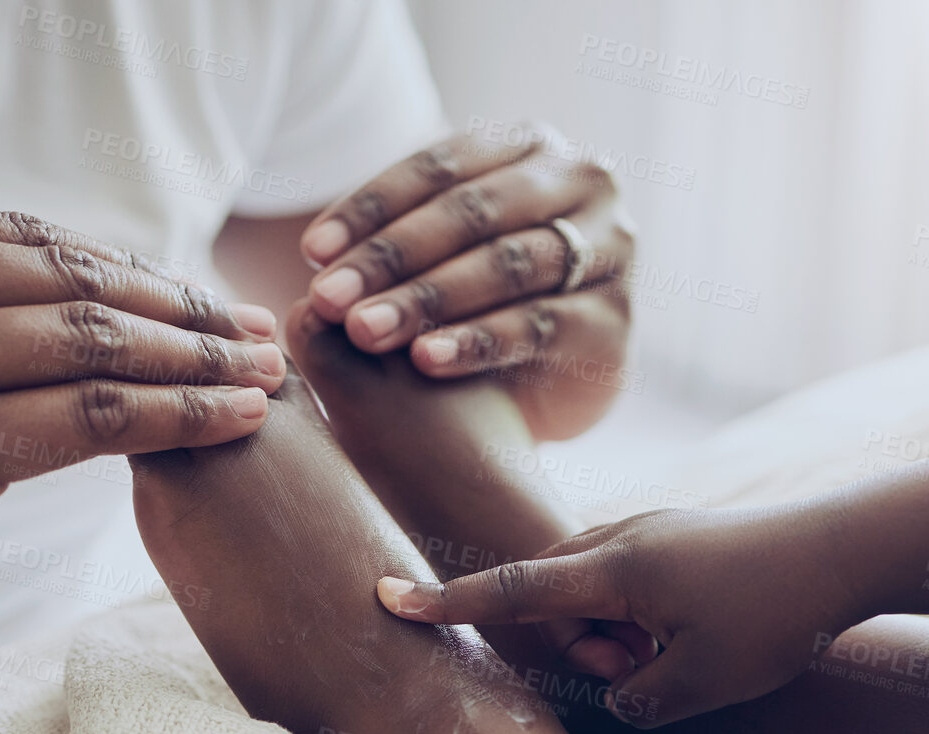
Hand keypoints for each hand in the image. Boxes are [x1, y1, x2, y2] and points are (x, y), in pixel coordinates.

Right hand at [0, 197, 286, 720]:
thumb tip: (108, 282)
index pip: (26, 240)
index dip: (135, 269)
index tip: (211, 298)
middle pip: (66, 283)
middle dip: (184, 308)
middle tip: (263, 332)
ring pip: (87, 344)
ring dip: (198, 358)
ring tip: (268, 373)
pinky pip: (86, 416)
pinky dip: (176, 414)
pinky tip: (239, 416)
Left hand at [299, 124, 633, 440]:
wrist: (547, 391)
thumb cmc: (477, 308)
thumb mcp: (439, 256)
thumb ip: (397, 241)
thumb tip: (319, 260)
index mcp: (531, 147)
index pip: (442, 166)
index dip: (372, 208)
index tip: (313, 255)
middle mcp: (584, 183)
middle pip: (475, 212)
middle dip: (393, 255)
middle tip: (328, 298)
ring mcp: (611, 250)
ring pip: (507, 265)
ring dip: (427, 298)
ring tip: (365, 331)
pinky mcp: (615, 321)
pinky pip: (538, 325)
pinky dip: (477, 341)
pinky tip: (425, 359)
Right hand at [374, 504, 870, 726]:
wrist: (850, 549)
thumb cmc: (775, 617)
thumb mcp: (698, 686)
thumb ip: (635, 700)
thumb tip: (617, 691)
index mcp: (614, 570)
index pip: (508, 590)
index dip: (446, 601)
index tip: (387, 595)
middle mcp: (623, 537)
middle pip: (549, 588)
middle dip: (567, 640)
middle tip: (630, 672)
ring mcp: (654, 527)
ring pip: (590, 582)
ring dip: (605, 630)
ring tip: (669, 658)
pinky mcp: (681, 533)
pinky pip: (626, 573)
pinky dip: (632, 611)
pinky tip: (687, 635)